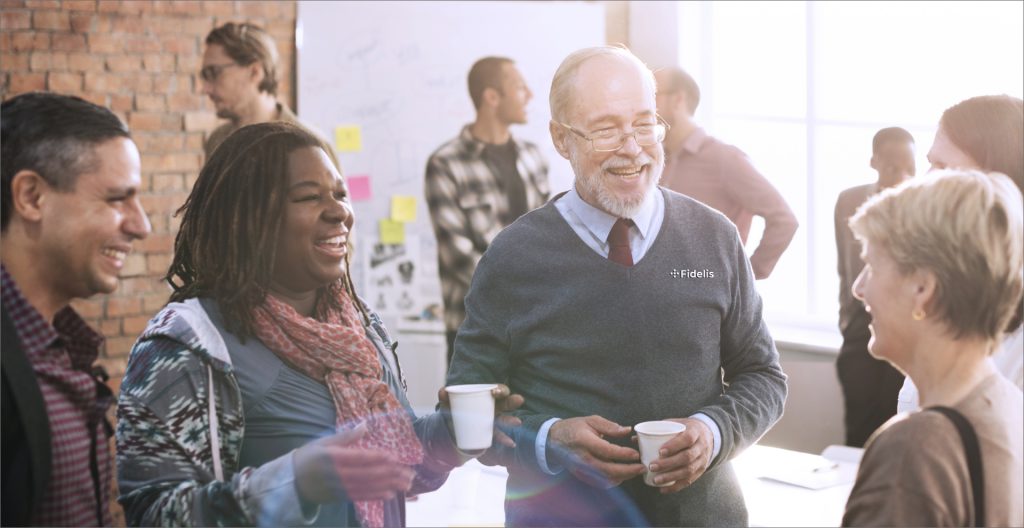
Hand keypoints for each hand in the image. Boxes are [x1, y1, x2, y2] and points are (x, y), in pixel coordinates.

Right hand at [293, 424, 414, 502]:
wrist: (291, 482)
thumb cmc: (309, 457)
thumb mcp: (324, 442)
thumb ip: (346, 436)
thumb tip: (365, 425)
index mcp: (334, 457)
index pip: (360, 458)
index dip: (378, 458)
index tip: (394, 457)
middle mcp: (338, 474)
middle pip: (369, 474)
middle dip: (391, 474)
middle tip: (410, 473)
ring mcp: (340, 488)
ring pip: (369, 487)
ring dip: (390, 485)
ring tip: (407, 484)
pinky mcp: (341, 497)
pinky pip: (362, 497)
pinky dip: (377, 496)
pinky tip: (391, 494)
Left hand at [437, 384, 523, 450]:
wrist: (451, 428)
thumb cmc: (454, 410)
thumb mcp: (449, 403)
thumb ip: (445, 397)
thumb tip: (442, 391)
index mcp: (486, 397)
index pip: (498, 390)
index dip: (500, 389)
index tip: (495, 391)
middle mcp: (493, 408)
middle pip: (506, 403)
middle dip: (512, 401)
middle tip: (519, 399)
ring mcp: (493, 421)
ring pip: (505, 419)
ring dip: (512, 420)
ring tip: (518, 422)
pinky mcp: (490, 433)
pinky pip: (499, 436)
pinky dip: (505, 439)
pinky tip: (512, 444)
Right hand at [548, 416, 644, 487]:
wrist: (553, 440)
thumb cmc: (574, 428)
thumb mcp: (591, 420)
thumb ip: (610, 426)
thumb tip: (627, 430)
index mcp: (585, 441)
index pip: (607, 451)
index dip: (623, 454)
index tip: (636, 454)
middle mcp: (583, 458)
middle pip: (608, 469)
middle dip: (628, 471)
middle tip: (642, 467)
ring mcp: (581, 469)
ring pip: (606, 479)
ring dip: (623, 477)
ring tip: (635, 471)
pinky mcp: (582, 475)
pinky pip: (600, 482)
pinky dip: (613, 481)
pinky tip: (622, 475)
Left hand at [644, 418, 712, 492]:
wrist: (708, 435)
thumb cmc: (685, 429)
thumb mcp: (676, 424)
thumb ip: (657, 430)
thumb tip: (634, 438)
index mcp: (695, 432)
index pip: (687, 439)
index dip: (674, 446)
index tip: (660, 451)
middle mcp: (701, 447)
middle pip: (687, 457)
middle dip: (668, 464)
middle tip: (652, 466)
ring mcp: (702, 460)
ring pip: (688, 471)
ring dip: (671, 477)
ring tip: (656, 480)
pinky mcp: (700, 470)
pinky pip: (689, 481)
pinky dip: (676, 487)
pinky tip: (663, 489)